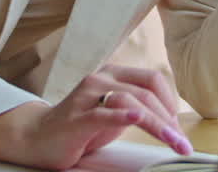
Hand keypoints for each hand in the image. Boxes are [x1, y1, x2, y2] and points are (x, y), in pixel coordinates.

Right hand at [0, 64, 192, 169]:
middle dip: (168, 118)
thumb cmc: (79, 126)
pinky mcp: (76, 118)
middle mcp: (100, 79)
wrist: (37, 138)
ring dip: (156, 123)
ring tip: (170, 140)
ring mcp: (86, 97)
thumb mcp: (114, 113)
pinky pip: (102, 113)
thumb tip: (172, 119)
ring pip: (131, 102)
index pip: (151, 79)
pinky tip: (137, 119)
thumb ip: (138, 109)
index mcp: (113, 75)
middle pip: (145, 92)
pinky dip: (122, 116)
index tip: (179, 125)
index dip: (170, 100)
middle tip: (181, 142)